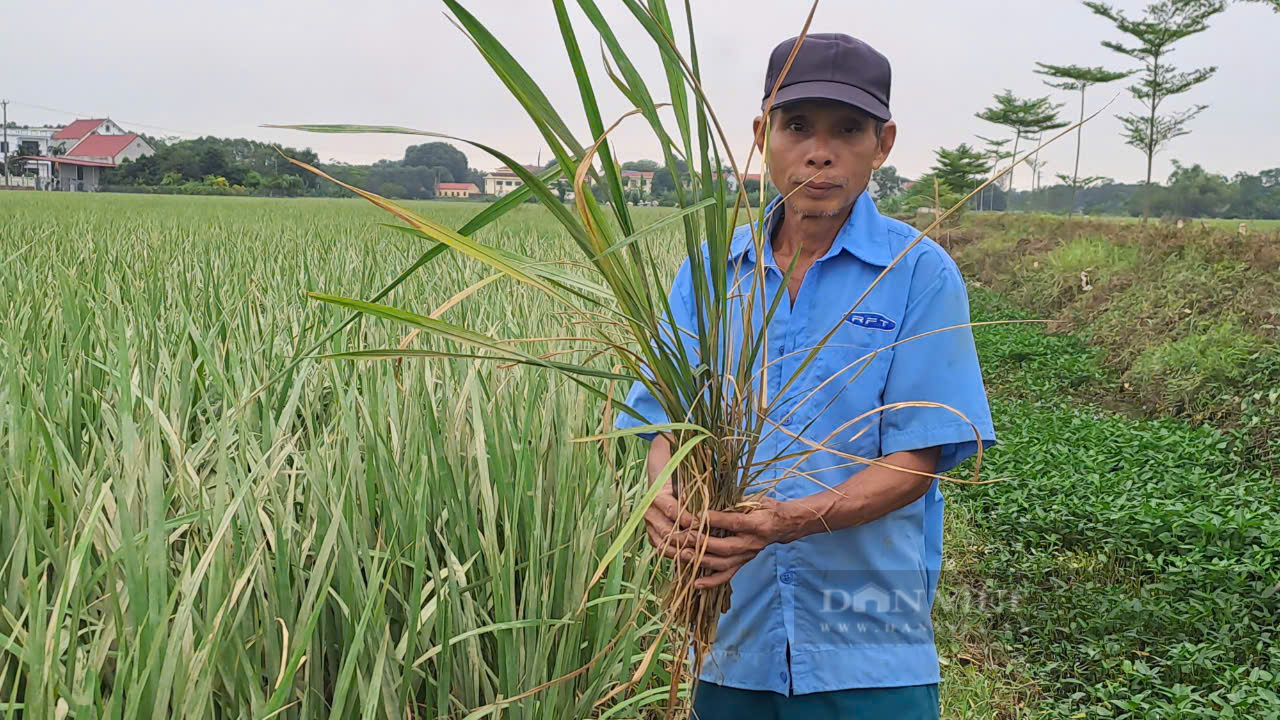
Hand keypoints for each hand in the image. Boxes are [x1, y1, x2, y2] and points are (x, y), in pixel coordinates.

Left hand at [672, 497, 801, 588]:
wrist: (783, 525)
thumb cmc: (765, 508)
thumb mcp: (754, 500)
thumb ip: (734, 501)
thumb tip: (709, 497)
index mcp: (756, 524)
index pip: (733, 522)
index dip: (714, 520)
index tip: (696, 515)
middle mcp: (752, 543)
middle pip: (725, 547)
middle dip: (702, 543)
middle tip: (683, 537)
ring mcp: (746, 555)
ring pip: (723, 563)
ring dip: (701, 560)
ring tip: (683, 555)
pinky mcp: (743, 563)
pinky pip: (726, 575)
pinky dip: (711, 581)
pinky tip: (696, 584)